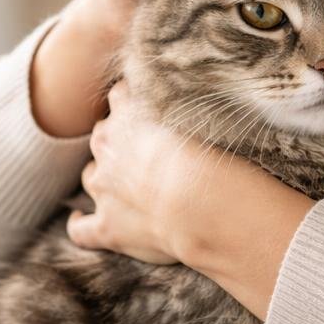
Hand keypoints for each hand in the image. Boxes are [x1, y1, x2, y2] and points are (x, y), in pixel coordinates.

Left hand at [72, 80, 319, 318]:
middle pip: (102, 135)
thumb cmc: (220, 158)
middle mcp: (110, 148)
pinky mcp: (108, 229)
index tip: (148, 105)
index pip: (121, 97)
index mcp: (132, 115)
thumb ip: (211, 98)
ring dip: (101, 177)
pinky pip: (81, 229)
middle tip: (142, 147)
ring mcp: (105, 190)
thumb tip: (242, 94)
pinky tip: (82, 223)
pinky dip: (80, 226)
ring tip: (122, 182)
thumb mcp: (217, 114)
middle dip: (115, 138)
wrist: (205, 206)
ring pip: (90, 176)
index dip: (133, 102)